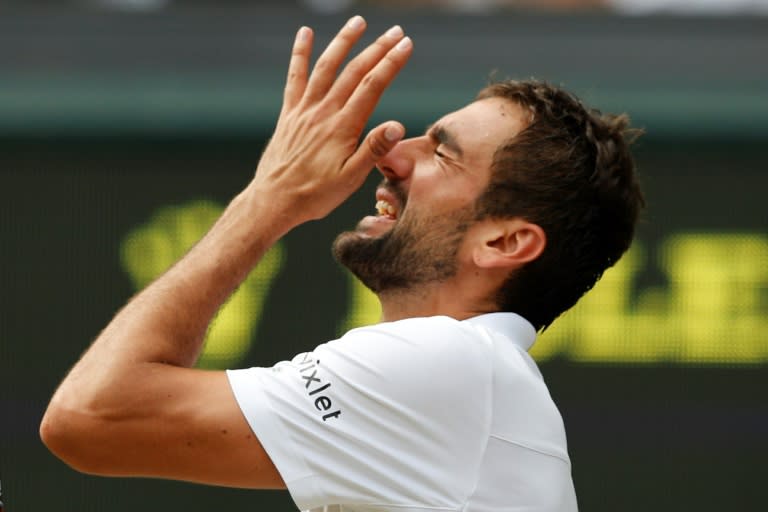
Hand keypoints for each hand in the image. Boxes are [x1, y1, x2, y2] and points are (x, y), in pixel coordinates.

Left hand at [250, 16, 411, 225]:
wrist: (274, 200)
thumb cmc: (315, 195)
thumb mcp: (350, 179)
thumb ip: (373, 150)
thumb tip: (397, 125)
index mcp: (342, 128)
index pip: (371, 87)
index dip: (390, 63)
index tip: (406, 45)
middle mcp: (323, 113)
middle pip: (353, 72)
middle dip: (377, 49)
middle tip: (396, 32)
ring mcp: (304, 110)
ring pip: (326, 67)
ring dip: (343, 42)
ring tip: (358, 22)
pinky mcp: (290, 114)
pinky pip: (295, 77)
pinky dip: (300, 53)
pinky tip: (305, 33)